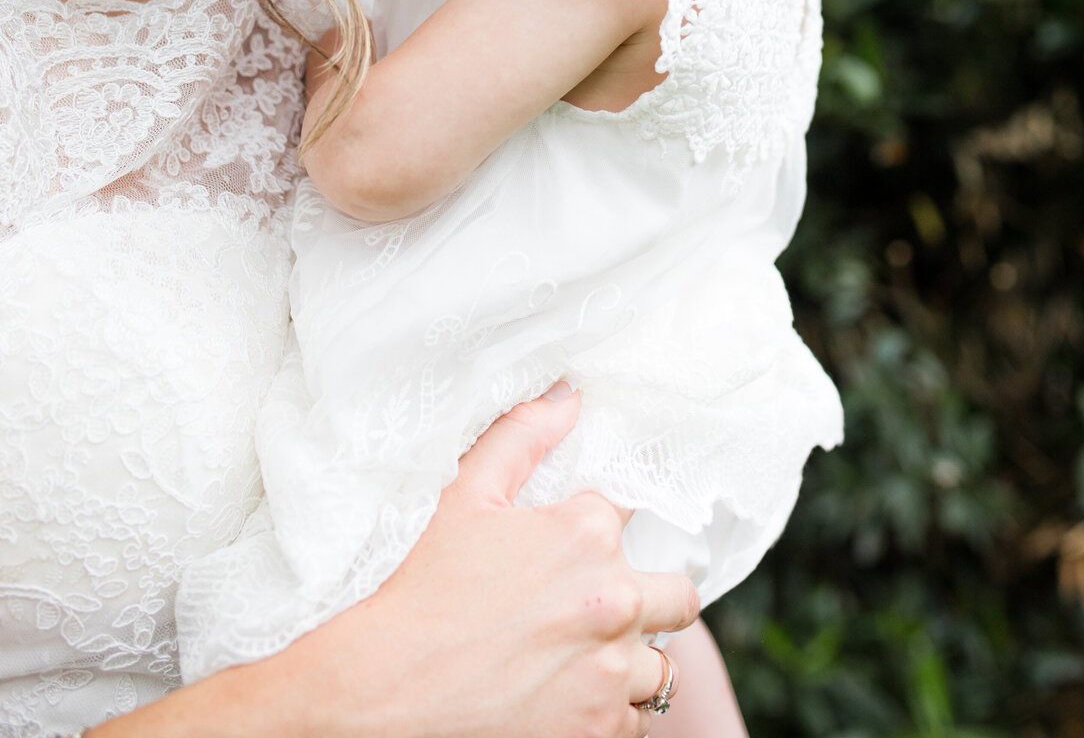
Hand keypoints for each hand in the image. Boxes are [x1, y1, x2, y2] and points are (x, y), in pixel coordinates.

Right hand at [110, 389, 698, 737]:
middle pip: (679, 594)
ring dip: (633, 657)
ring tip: (587, 655)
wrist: (387, 692)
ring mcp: (612, 674)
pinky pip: (637, 720)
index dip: (612, 522)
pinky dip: (614, 709)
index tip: (591, 539)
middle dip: (652, 596)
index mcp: (587, 534)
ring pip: (662, 664)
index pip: (640, 508)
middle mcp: (614, 602)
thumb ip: (523, 436)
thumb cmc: (423, 590)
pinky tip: (572, 694)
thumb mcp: (465, 497)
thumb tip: (569, 394)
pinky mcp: (601, 731)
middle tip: (605, 605)